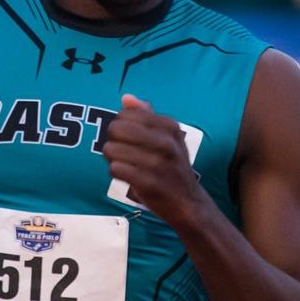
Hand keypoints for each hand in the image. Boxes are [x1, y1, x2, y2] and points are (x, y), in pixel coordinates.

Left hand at [103, 94, 205, 225]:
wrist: (188, 202)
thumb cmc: (173, 166)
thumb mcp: (169, 137)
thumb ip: (147, 115)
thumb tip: (126, 98)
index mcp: (170, 126)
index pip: (126, 114)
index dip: (121, 126)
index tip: (129, 138)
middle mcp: (165, 142)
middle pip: (116, 129)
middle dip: (113, 140)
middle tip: (122, 152)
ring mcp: (157, 163)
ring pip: (112, 149)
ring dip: (112, 158)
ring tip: (125, 164)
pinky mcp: (148, 183)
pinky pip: (115, 169)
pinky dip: (116, 172)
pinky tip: (127, 176)